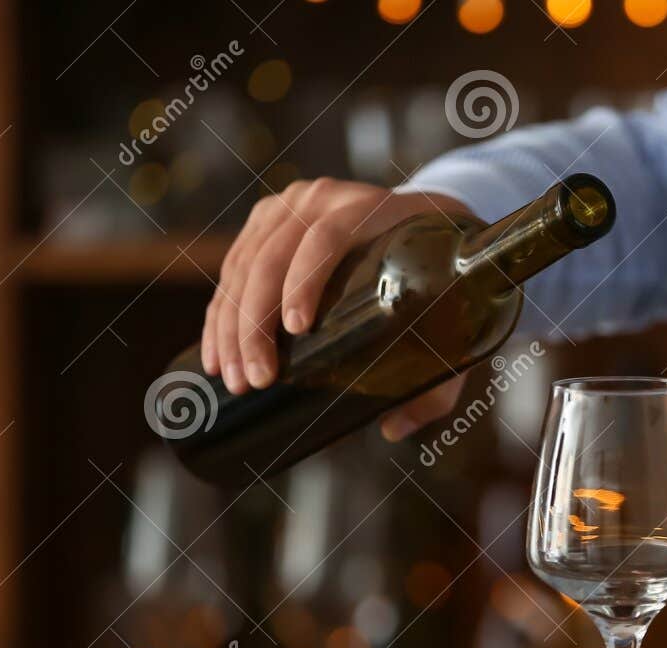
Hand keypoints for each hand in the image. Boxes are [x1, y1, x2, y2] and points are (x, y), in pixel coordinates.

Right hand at [201, 178, 475, 440]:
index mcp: (369, 210)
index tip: (296, 330)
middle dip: (256, 324)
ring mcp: (288, 207)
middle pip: (273, 257)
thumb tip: (391, 427)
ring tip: (234, 378)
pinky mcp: (264, 222)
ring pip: (244, 266)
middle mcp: (321, 200)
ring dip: (231, 326)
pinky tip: (216, 353)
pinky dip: (220, 313)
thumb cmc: (440, 275)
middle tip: (258, 380)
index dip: (305, 281)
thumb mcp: (450, 317)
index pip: (326, 239)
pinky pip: (232, 268)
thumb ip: (436, 378)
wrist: (424, 217)